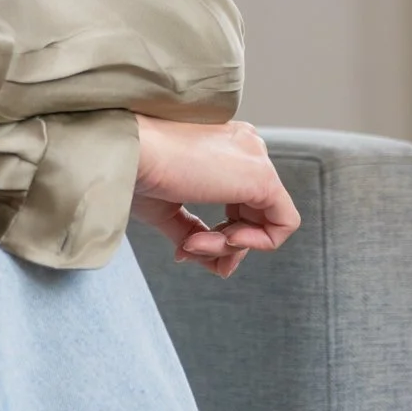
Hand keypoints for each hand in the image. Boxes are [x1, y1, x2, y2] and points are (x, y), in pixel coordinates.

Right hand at [131, 117, 299, 279]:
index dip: (217, 234)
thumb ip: (196, 231)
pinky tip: (225, 240)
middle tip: (189, 250)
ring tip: (192, 243)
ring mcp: (256, 158)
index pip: (239, 201)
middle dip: (224, 244)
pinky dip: (257, 244)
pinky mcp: (263, 177)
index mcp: (224, 145)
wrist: (128, 151)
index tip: (186, 247)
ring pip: (266, 221)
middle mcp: (245, 147)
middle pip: (254, 214)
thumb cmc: (137, 172)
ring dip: (228, 247)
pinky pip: (283, 223)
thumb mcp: (169, 206)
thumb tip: (218, 265)